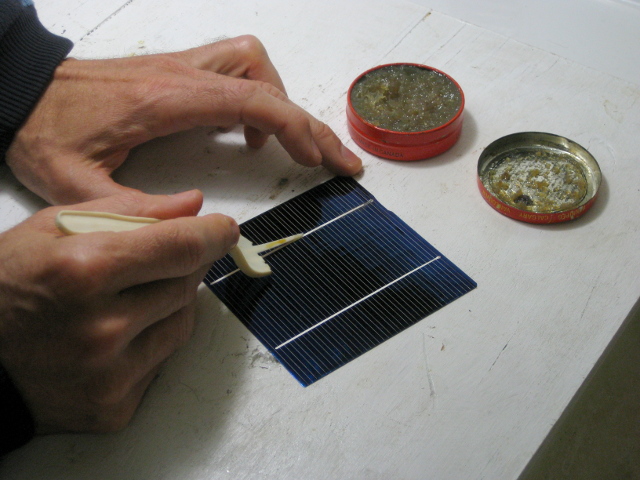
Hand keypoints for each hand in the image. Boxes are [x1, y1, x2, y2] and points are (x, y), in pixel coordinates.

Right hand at [0, 190, 237, 432]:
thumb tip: (192, 203)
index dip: (213, 233)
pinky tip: (117, 332)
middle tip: (153, 259)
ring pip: (182, 321)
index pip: (182, 246)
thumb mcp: (52, 228)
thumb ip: (130, 209)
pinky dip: (151, 339)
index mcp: (84, 271)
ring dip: (170, 301)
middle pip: (187, 283)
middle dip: (182, 263)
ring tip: (128, 295)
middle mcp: (101, 328)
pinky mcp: (114, 406)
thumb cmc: (4, 287)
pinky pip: (161, 359)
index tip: (224, 228)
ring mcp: (109, 373)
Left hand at [5, 35, 361, 204]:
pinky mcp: (174, 73)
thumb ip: (133, 212)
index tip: (321, 161)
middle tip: (333, 158)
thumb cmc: (43, 129)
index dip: (297, 130)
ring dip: (280, 101)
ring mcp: (179, 68)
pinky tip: (247, 133)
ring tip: (286, 145)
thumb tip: (194, 219)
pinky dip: (255, 98)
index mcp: (166, 100)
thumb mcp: (74, 186)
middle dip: (307, 119)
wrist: (18, 88)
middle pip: (266, 78)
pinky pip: (233, 71)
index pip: (253, 100)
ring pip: (253, 63)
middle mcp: (181, 75)